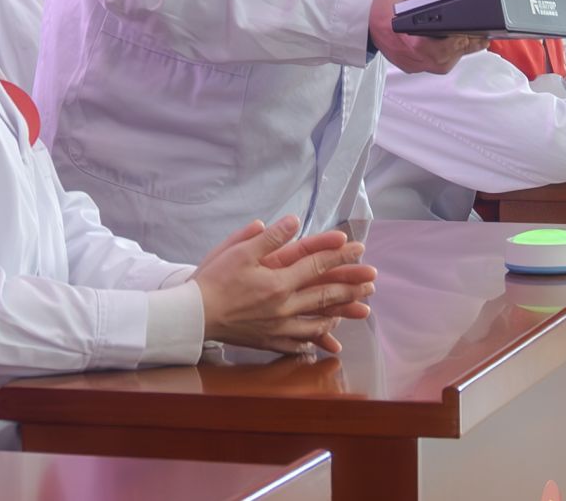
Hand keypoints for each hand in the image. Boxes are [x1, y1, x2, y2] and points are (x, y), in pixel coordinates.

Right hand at [193, 216, 378, 355]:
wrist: (192, 316)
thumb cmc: (214, 280)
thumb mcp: (239, 251)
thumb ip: (270, 237)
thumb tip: (294, 222)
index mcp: (279, 282)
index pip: (317, 265)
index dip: (339, 254)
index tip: (358, 247)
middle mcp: (284, 307)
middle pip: (324, 295)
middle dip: (351, 286)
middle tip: (373, 282)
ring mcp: (278, 327)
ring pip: (317, 322)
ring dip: (340, 314)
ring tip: (358, 311)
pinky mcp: (268, 341)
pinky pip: (298, 343)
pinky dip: (314, 340)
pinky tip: (324, 339)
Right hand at [370, 0, 487, 74]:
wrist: (364, 19)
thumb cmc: (383, 4)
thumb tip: (452, 4)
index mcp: (396, 30)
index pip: (426, 45)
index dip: (450, 42)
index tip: (467, 34)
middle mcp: (402, 51)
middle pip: (438, 59)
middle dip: (462, 48)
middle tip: (481, 38)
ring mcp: (406, 62)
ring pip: (439, 66)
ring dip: (458, 54)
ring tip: (474, 41)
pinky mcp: (410, 66)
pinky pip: (434, 66)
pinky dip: (448, 58)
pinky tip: (458, 47)